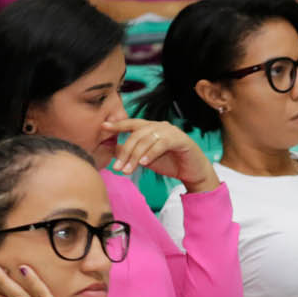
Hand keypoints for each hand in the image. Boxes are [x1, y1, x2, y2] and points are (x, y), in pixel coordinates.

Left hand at [102, 117, 218, 193]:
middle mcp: (160, 126)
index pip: (132, 124)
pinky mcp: (180, 139)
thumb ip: (132, 153)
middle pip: (137, 134)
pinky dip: (151, 153)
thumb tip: (113, 150)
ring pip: (147, 140)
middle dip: (125, 151)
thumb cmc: (170, 163)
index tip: (103, 127)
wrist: (193, 172)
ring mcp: (171, 131)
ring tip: (128, 170)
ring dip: (135, 156)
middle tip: (117, 167)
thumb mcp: (146, 159)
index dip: (118, 125)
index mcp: (151, 128)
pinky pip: (162, 144)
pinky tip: (144, 163)